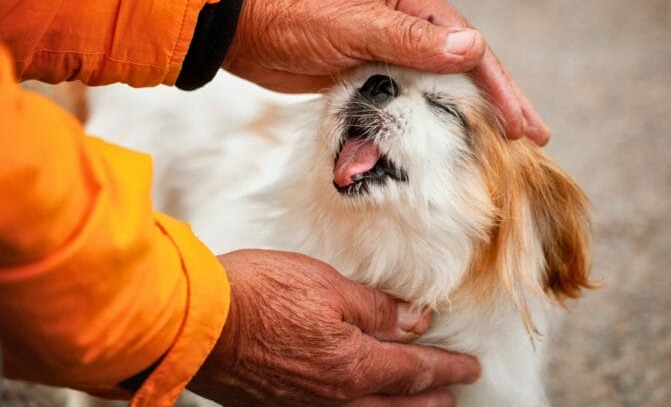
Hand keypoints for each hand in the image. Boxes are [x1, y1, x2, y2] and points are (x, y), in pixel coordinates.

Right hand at [188, 250, 479, 406]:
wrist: (192, 323)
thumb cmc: (256, 295)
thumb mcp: (326, 286)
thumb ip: (375, 309)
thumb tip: (415, 322)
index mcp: (352, 364)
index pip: (414, 370)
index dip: (446, 368)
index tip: (468, 367)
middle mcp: (333, 396)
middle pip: (396, 402)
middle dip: (430, 398)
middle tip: (453, 394)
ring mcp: (304, 405)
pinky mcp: (278, 406)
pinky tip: (357, 405)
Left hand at [225, 0, 548, 144]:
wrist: (236, 26)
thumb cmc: (288, 7)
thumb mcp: (354, 23)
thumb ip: (412, 41)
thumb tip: (473, 49)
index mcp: (408, 1)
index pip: (467, 48)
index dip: (499, 88)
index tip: (523, 126)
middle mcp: (401, 26)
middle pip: (459, 70)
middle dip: (494, 105)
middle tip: (530, 137)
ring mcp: (381, 53)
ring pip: (429, 91)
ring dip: (455, 121)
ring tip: (491, 148)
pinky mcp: (359, 76)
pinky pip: (394, 105)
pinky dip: (410, 128)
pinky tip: (429, 148)